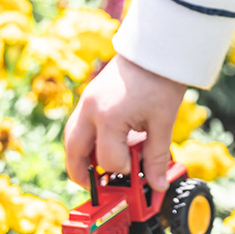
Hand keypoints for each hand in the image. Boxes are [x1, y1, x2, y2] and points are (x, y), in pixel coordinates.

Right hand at [64, 54, 185, 191]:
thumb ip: (156, 158)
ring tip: (98, 170)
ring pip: (71, 138)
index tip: (138, 170)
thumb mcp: (163, 123)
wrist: (157, 47)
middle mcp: (91, 110)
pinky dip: (85, 139)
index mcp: (109, 118)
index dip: (124, 171)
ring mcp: (87, 100)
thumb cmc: (161, 81)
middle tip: (98, 187)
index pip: (108, 160)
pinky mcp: (90, 94)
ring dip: (81, 156)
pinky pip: (78, 124)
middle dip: (83, 174)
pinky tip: (104, 144)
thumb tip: (157, 186)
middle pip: (74, 152)